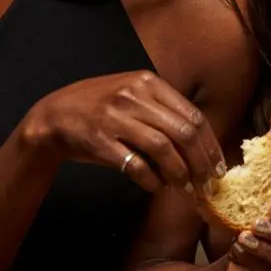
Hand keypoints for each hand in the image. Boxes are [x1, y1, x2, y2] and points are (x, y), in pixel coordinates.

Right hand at [27, 70, 222, 191]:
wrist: (52, 117)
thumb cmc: (98, 109)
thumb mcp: (132, 95)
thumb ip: (163, 111)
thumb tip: (201, 144)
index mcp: (148, 82)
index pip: (193, 116)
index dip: (210, 145)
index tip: (218, 168)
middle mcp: (133, 95)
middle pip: (183, 132)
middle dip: (201, 163)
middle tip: (207, 184)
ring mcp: (115, 117)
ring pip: (163, 148)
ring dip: (179, 173)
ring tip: (184, 188)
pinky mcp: (99, 140)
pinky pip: (135, 164)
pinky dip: (151, 179)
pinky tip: (156, 186)